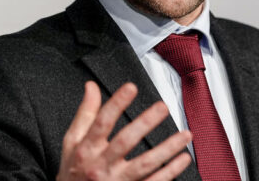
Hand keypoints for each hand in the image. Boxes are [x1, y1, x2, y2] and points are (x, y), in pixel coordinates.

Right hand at [57, 81, 192, 180]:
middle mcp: (101, 166)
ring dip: (167, 149)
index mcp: (87, 149)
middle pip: (125, 142)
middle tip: (162, 107)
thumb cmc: (74, 170)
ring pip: (145, 164)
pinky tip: (183, 158)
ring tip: (185, 134)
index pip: (101, 122)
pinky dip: (170, 171)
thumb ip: (85, 114)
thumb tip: (92, 87)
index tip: (131, 87)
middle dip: (145, 123)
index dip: (116, 104)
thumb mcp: (72, 142)